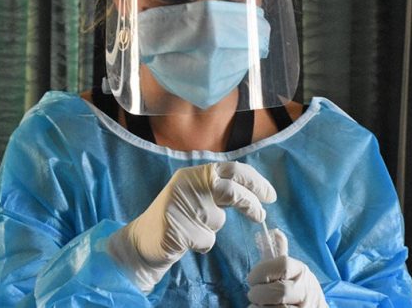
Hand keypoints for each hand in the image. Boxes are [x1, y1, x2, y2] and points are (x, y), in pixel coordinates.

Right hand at [108, 161, 275, 292]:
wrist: (141, 241)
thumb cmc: (177, 218)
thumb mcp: (198, 195)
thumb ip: (219, 189)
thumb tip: (255, 192)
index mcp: (194, 173)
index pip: (232, 169)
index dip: (255, 181)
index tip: (270, 196)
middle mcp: (187, 184)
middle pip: (230, 189)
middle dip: (249, 202)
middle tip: (261, 215)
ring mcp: (180, 205)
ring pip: (217, 219)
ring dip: (211, 227)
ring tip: (193, 228)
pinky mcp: (176, 227)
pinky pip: (205, 239)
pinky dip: (201, 243)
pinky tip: (185, 240)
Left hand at [247, 229, 327, 306]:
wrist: (315, 307)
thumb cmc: (297, 288)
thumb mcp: (292, 269)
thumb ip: (279, 252)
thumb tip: (274, 231)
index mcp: (301, 270)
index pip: (282, 264)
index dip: (262, 271)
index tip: (252, 278)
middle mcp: (306, 290)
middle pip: (279, 291)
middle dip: (259, 294)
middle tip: (254, 294)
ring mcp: (304, 307)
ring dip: (260, 307)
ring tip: (260, 304)